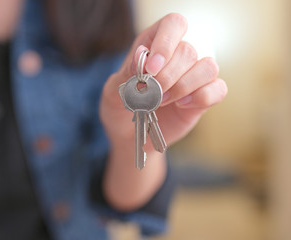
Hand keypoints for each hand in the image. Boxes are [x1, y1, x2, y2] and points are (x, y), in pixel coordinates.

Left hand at [100, 13, 226, 151]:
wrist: (128, 136)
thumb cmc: (119, 107)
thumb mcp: (114, 90)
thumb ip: (127, 73)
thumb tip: (143, 54)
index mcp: (154, 42)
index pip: (173, 24)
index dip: (166, 42)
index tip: (151, 68)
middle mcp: (177, 55)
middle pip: (188, 51)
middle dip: (168, 76)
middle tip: (151, 94)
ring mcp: (193, 75)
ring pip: (208, 67)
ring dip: (184, 86)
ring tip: (162, 101)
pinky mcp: (204, 95)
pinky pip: (218, 89)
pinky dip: (202, 97)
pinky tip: (181, 106)